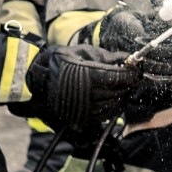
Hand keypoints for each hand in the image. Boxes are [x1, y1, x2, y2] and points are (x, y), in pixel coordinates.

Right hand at [23, 43, 139, 132]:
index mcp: (90, 76)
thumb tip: (129, 58)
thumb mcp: (84, 52)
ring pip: (115, 106)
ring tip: (118, 87)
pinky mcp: (82, 119)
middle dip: (128, 84)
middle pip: (121, 92)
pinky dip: (111, 107)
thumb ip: (109, 57)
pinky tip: (108, 97)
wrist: (36, 80)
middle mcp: (89, 95)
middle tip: (129, 77)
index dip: (133, 74)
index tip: (136, 70)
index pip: (122, 77)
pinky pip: (105, 115)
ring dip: (121, 96)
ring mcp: (85, 109)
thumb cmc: (60, 62)